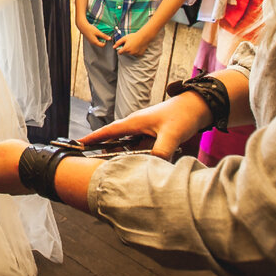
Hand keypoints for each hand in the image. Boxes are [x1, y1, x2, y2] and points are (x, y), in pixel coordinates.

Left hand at [0, 140, 33, 195]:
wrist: (38, 167)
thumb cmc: (17, 158)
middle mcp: (0, 187)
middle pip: (0, 171)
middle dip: (4, 163)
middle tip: (11, 154)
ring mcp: (14, 190)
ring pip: (11, 175)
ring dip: (15, 167)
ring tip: (21, 158)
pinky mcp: (26, 190)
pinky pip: (22, 178)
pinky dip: (23, 172)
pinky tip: (28, 164)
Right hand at [77, 20, 110, 47]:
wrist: (82, 26)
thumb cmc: (90, 29)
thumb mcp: (98, 32)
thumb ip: (104, 36)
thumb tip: (109, 39)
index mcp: (95, 42)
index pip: (102, 45)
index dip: (105, 42)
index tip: (106, 37)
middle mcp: (93, 43)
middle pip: (100, 44)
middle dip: (103, 40)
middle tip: (103, 35)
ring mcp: (91, 41)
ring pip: (97, 42)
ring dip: (100, 38)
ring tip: (99, 33)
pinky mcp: (90, 39)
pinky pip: (95, 40)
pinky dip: (97, 37)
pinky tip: (96, 33)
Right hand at [80, 93, 211, 159]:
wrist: (197, 107)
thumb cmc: (182, 115)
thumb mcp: (171, 135)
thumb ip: (161, 152)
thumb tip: (151, 168)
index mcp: (135, 122)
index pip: (108, 131)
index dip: (92, 138)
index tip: (77, 144)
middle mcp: (136, 125)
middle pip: (113, 139)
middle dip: (101, 149)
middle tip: (90, 161)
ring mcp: (144, 130)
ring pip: (126, 145)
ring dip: (119, 154)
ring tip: (110, 168)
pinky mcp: (152, 135)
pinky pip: (137, 148)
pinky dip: (133, 156)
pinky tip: (135, 165)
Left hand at [114, 28, 150, 55]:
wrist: (143, 37)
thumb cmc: (134, 36)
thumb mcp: (124, 38)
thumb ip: (118, 43)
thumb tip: (113, 47)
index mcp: (126, 49)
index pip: (120, 52)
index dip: (120, 49)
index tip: (122, 47)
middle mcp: (130, 53)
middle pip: (125, 53)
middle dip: (126, 49)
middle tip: (129, 44)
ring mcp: (135, 54)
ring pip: (130, 54)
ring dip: (131, 51)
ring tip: (134, 44)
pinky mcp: (139, 54)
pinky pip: (136, 54)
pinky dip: (136, 51)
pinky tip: (137, 46)